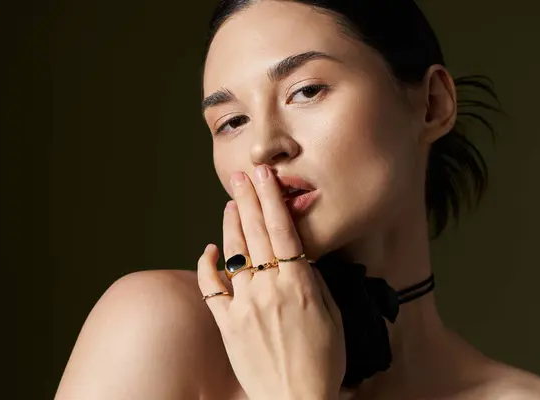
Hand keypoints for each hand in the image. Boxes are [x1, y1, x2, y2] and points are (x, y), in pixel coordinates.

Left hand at [197, 165, 344, 399]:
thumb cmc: (323, 362)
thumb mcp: (333, 316)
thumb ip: (315, 283)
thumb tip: (300, 259)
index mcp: (298, 285)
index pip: (282, 230)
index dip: (272, 199)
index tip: (265, 176)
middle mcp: (268, 289)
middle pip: (255, 234)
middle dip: (249, 199)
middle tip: (242, 176)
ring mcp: (244, 306)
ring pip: (232, 253)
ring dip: (231, 224)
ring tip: (231, 202)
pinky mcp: (226, 324)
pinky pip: (211, 288)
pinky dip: (206, 266)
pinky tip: (208, 249)